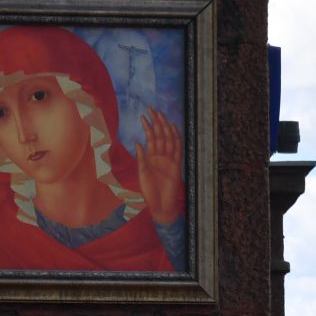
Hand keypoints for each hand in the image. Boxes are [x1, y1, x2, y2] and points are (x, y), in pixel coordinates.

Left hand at [136, 107, 185, 221]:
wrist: (160, 206)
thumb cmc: (149, 192)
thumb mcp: (141, 174)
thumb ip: (141, 159)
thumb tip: (138, 143)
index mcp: (151, 158)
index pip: (151, 138)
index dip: (148, 127)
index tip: (144, 116)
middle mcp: (161, 157)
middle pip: (160, 135)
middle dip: (157, 122)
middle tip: (152, 109)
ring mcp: (169, 161)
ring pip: (169, 140)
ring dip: (165, 127)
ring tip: (160, 115)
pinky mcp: (176, 167)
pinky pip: (177, 150)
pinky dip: (176, 139)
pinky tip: (173, 129)